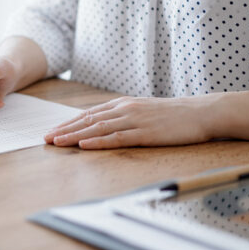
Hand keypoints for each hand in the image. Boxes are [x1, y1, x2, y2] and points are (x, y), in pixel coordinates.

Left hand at [44, 96, 215, 148]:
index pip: (89, 114)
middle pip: (88, 120)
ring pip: (97, 129)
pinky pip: (117, 138)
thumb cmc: (174, 115)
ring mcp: (135, 121)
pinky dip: (98, 142)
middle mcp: (125, 110)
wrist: (202, 112)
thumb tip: (104, 124)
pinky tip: (84, 145)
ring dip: (75, 136)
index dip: (68, 123)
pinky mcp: (145, 134)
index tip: (53, 131)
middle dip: (65, 130)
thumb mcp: (144, 110)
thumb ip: (124, 116)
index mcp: (123, 104)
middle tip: (46, 139)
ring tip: (57, 142)